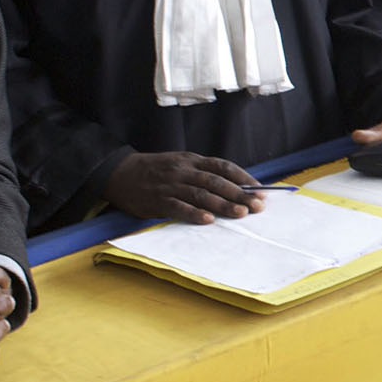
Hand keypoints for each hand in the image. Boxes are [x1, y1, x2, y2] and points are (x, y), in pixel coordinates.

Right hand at [104, 149, 264, 222]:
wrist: (119, 172)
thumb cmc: (156, 171)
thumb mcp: (181, 164)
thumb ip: (203, 174)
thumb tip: (234, 188)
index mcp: (192, 160)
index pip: (223, 167)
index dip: (244, 178)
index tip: (261, 190)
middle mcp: (184, 171)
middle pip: (216, 182)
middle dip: (239, 194)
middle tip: (257, 206)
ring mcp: (170, 185)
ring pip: (201, 194)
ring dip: (223, 204)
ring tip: (241, 214)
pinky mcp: (158, 200)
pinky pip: (178, 207)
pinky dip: (194, 213)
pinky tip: (208, 220)